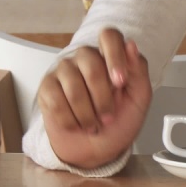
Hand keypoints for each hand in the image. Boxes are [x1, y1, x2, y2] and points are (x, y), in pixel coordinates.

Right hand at [37, 28, 151, 169]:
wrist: (96, 150)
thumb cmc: (118, 122)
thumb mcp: (138, 100)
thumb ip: (138, 71)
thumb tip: (131, 46)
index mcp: (109, 56)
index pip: (109, 36)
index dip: (114, 56)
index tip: (120, 82)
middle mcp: (85, 57)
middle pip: (91, 64)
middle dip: (103, 98)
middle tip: (108, 118)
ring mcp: (64, 70)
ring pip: (73, 85)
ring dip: (87, 114)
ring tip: (93, 125)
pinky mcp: (47, 87)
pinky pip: (56, 100)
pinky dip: (70, 120)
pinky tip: (76, 124)